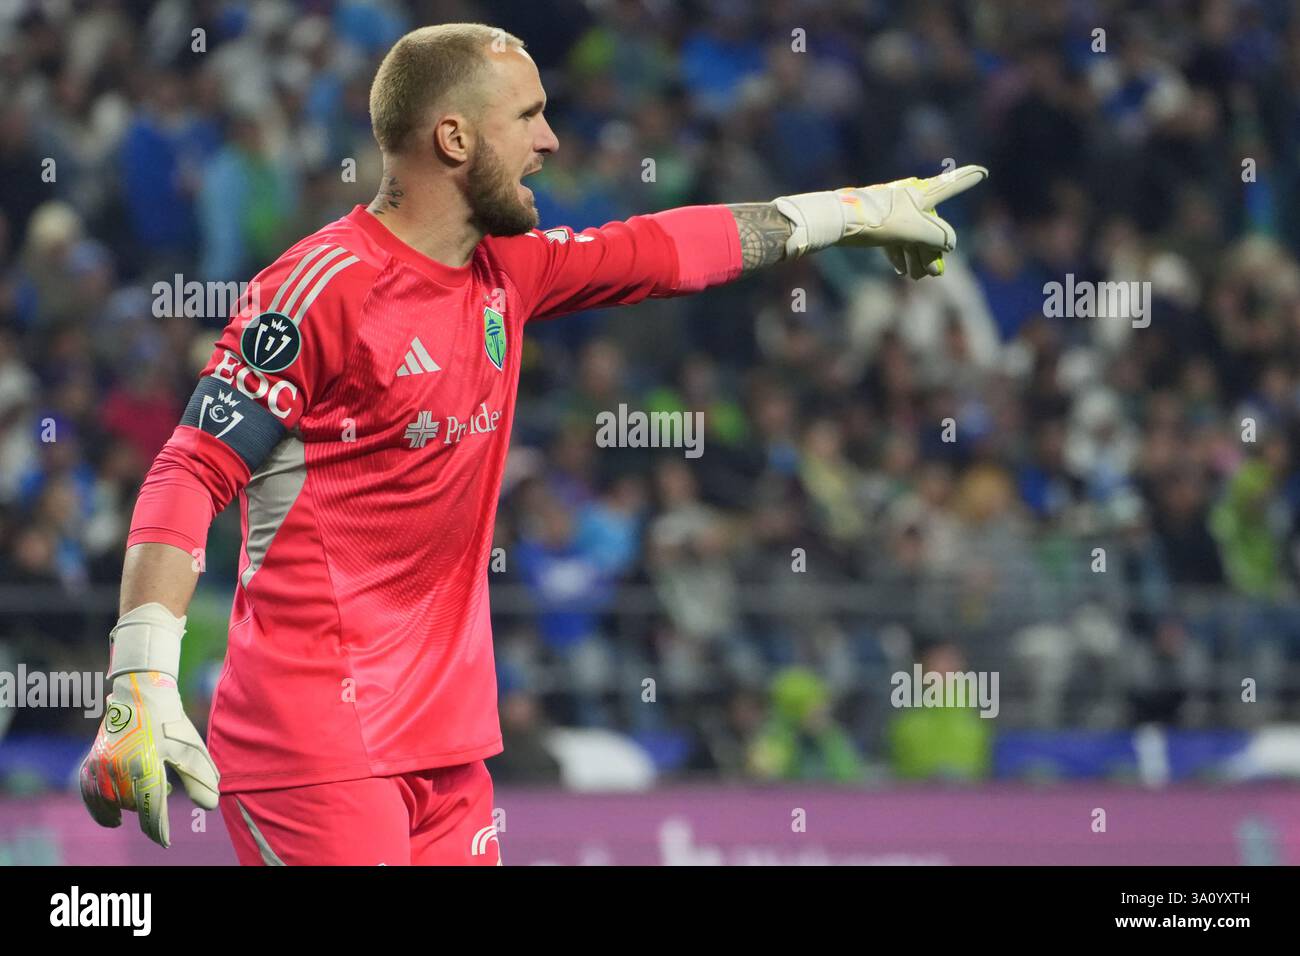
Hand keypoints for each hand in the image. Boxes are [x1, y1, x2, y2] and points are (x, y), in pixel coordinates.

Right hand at [79, 603, 219, 847]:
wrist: (141, 694)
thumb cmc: (171, 722)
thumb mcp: (191, 749)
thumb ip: (200, 779)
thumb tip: (210, 806)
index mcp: (147, 765)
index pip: (151, 810)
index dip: (158, 829)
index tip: (165, 841)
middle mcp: (120, 768)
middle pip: (134, 806)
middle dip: (149, 805)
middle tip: (166, 788)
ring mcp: (102, 766)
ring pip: (113, 803)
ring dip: (129, 805)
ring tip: (145, 796)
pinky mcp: (91, 762)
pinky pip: (90, 795)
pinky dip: (100, 809)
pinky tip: (112, 820)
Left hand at [840, 165, 988, 277]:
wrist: (837, 222)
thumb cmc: (878, 221)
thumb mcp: (915, 230)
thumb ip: (939, 236)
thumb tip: (948, 243)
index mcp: (920, 194)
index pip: (950, 185)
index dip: (967, 179)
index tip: (983, 172)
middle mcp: (908, 199)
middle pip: (929, 224)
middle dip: (932, 250)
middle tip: (934, 274)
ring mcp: (892, 211)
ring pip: (912, 235)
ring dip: (917, 256)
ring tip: (917, 277)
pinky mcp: (877, 223)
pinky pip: (895, 239)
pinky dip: (900, 254)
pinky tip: (902, 270)